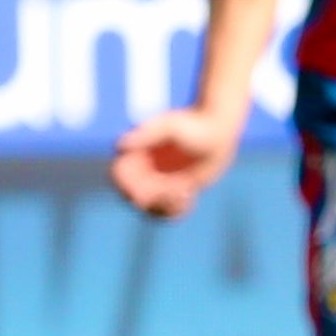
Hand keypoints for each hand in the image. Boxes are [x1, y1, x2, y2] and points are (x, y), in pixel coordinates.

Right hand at [108, 100, 241, 215]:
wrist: (218, 130)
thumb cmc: (192, 123)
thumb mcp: (169, 127)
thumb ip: (147, 135)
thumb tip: (120, 146)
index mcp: (134, 154)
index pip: (118, 175)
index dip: (125, 187)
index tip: (142, 193)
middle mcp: (142, 170)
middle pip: (132, 197)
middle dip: (150, 200)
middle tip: (174, 192)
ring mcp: (158, 183)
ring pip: (149, 208)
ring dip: (163, 208)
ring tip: (184, 194)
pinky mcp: (174, 191)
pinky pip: (168, 212)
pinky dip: (176, 210)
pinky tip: (190, 195)